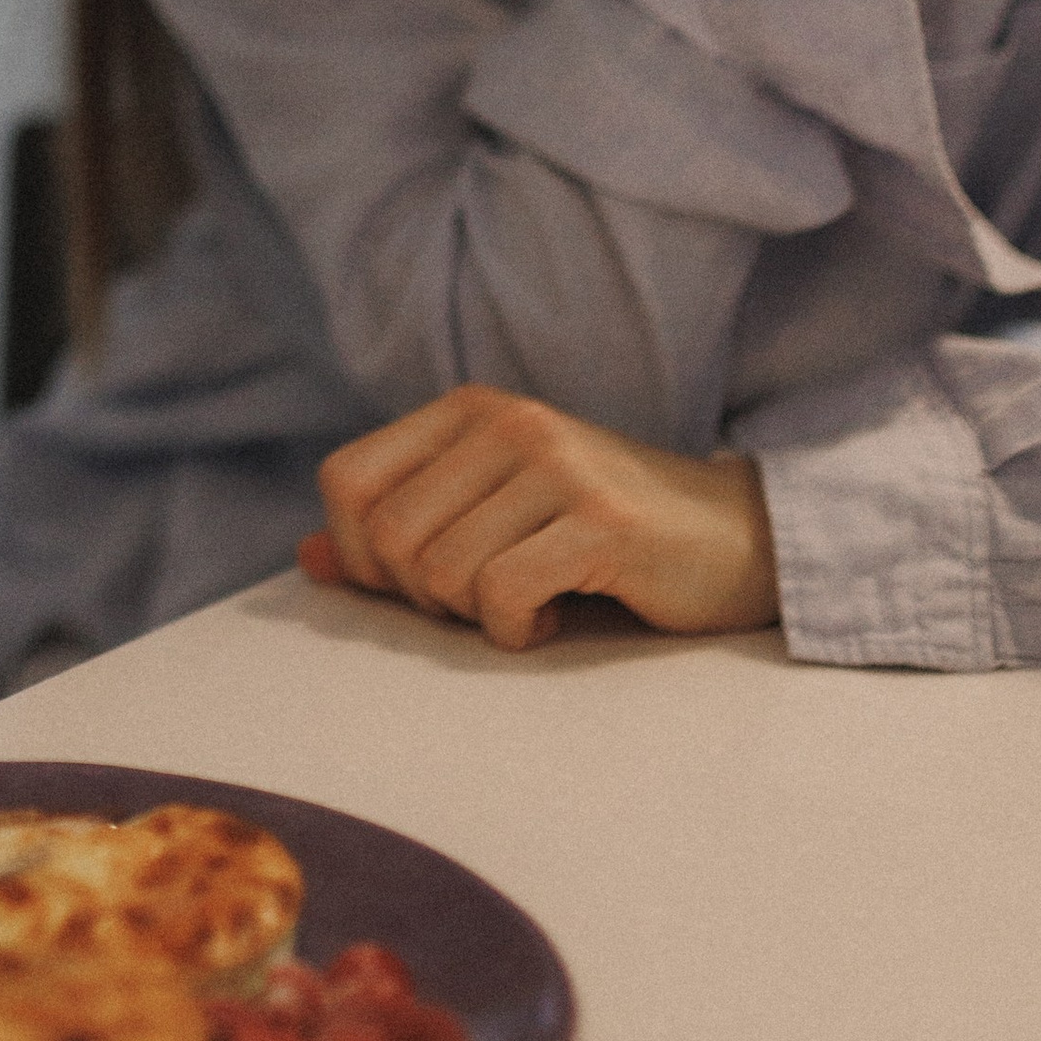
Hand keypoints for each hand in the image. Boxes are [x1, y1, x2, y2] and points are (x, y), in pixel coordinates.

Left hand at [300, 386, 778, 650]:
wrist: (735, 540)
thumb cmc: (598, 537)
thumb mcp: (489, 519)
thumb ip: (396, 535)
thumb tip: (305, 560)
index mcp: (467, 410)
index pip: (345, 482)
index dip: (359, 555)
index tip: (419, 584)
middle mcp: (506, 421)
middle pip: (388, 537)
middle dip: (424, 597)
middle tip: (486, 600)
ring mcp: (556, 464)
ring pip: (442, 570)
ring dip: (475, 616)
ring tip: (527, 602)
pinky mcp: (601, 521)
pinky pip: (502, 594)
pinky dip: (515, 630)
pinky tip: (553, 618)